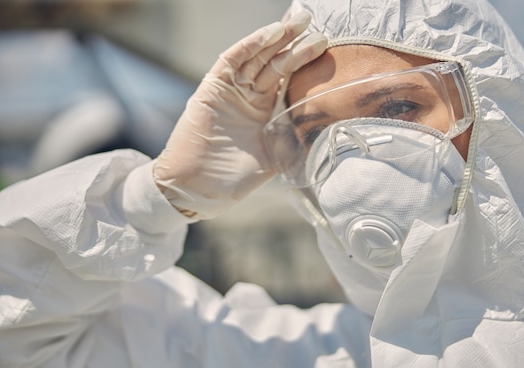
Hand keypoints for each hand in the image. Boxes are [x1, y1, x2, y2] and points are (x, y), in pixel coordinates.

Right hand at [153, 12, 326, 218]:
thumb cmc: (235, 178)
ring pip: (257, 57)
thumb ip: (294, 140)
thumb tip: (324, 132)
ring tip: (299, 22)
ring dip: (277, 38)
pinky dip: (250, 46)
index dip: (304, 58)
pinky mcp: (213, 89)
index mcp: (266, 110)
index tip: (324, 44)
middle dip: (295, 41)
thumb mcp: (276, 157)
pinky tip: (270, 34)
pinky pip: (232, 61)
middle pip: (275, 61)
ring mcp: (232, 91)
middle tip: (313, 22)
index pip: (287, 77)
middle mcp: (250, 96)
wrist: (199, 189)